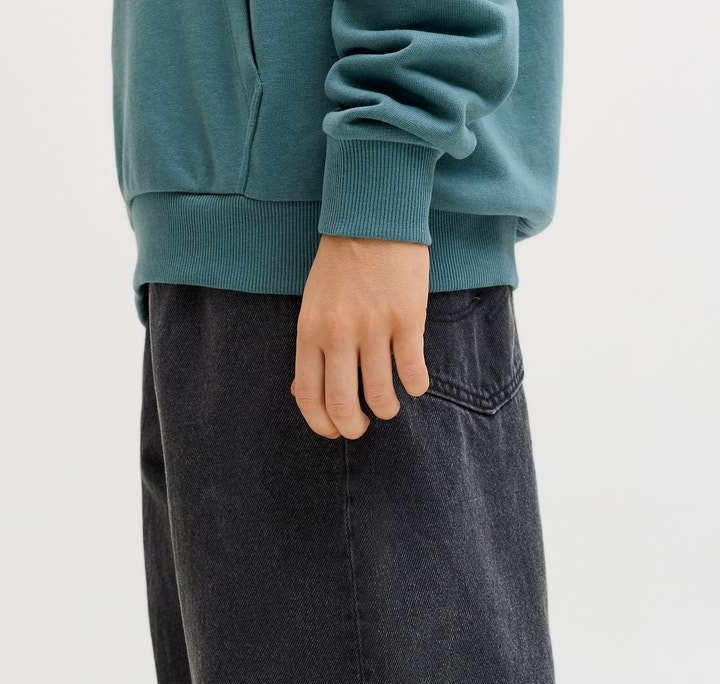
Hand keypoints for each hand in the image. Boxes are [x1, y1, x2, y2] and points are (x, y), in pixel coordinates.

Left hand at [291, 236, 430, 438]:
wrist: (372, 216)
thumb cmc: (340, 264)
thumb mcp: (313, 305)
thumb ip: (311, 348)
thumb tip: (304, 393)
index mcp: (310, 331)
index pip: (308, 395)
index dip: (321, 423)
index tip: (334, 430)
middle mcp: (339, 333)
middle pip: (342, 405)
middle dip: (353, 428)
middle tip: (361, 426)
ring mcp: (374, 327)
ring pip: (381, 396)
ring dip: (386, 410)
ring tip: (388, 404)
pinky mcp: (407, 320)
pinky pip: (412, 372)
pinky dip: (415, 386)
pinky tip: (414, 382)